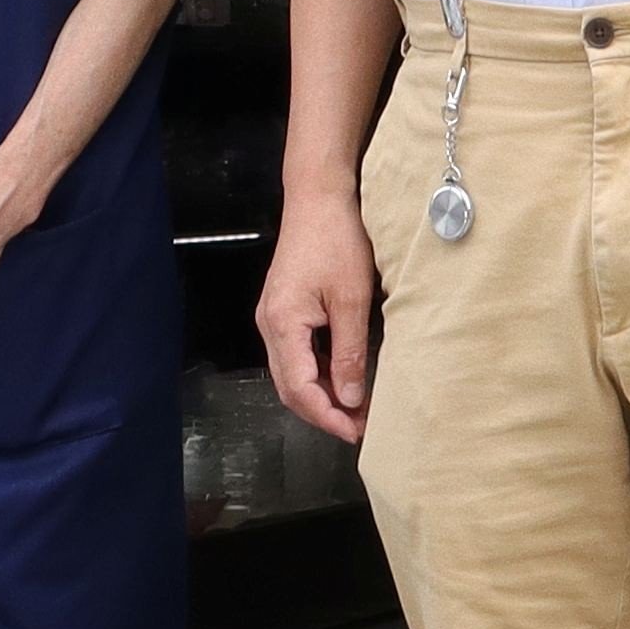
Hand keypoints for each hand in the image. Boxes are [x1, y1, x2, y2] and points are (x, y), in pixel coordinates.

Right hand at [257, 190, 375, 443]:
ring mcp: (274, 315)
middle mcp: (269, 324)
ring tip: (357, 406)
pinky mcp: (284, 307)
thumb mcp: (351, 299)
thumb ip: (349, 352)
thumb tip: (350, 399)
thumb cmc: (336, 239)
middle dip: (323, 411)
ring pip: (293, 372)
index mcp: (282, 324)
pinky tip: (344, 375)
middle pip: (290, 387)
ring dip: (322, 393)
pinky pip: (297, 352)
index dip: (328, 417)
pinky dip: (318, 371)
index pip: (299, 390)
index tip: (357, 432)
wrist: (319, 196)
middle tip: (360, 426)